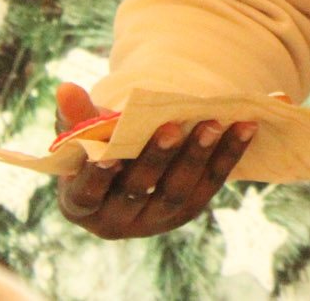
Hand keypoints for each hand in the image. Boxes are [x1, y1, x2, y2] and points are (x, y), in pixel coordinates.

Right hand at [54, 83, 254, 238]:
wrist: (130, 165)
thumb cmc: (100, 147)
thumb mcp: (84, 134)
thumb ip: (76, 116)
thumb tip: (65, 88)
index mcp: (80, 205)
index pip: (88, 192)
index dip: (98, 174)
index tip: (109, 152)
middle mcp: (115, 221)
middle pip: (137, 191)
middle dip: (156, 158)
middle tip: (172, 126)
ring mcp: (153, 220)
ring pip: (177, 192)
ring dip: (197, 156)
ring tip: (214, 123)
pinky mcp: (186, 211)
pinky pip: (209, 184)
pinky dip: (228, 155)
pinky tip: (244, 127)